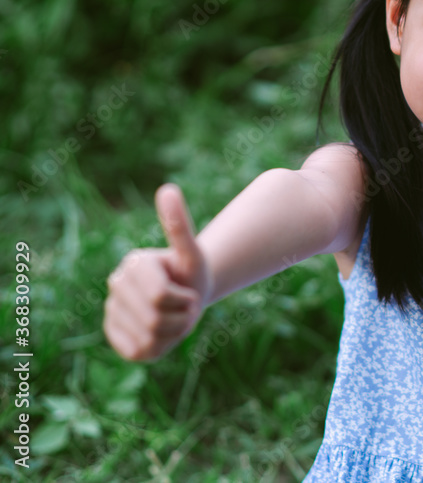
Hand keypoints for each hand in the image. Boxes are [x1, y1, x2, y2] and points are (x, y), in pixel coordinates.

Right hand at [103, 184, 212, 360]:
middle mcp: (116, 285)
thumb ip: (179, 225)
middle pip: (155, 319)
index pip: (161, 296)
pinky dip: (159, 348)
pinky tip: (161, 332)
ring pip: (149, 338)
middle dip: (182, 318)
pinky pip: (139, 351)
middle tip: (185, 306)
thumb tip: (168, 189)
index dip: (185, 300)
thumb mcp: (192, 252)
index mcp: (134, 264)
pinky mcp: (113, 334)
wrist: (188, 294)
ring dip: (174, 333)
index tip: (189, 292)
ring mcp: (111, 310)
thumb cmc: (192, 273)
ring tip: (175, 318)